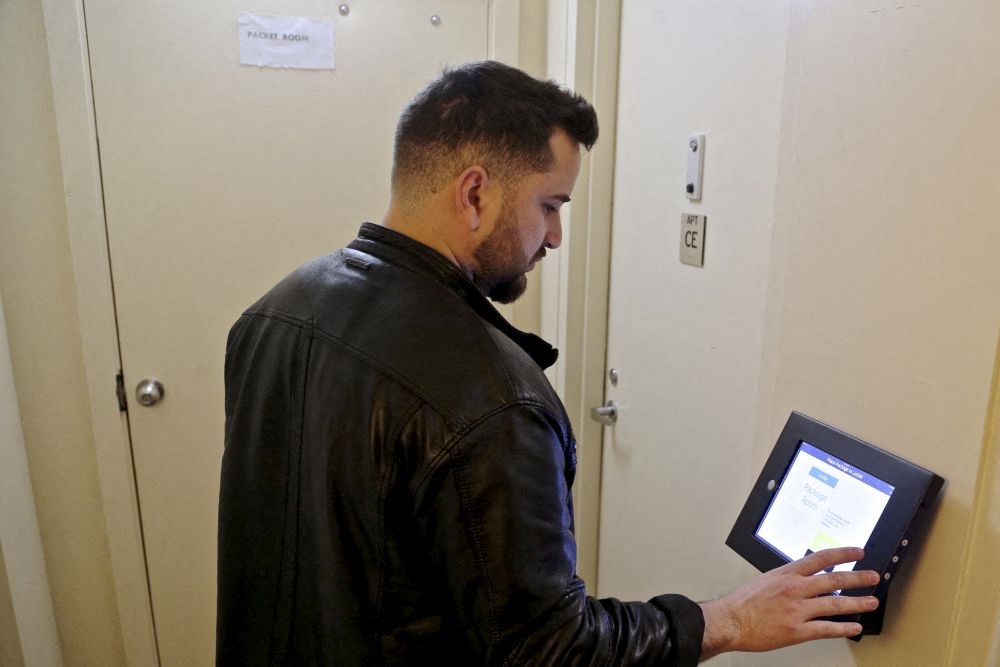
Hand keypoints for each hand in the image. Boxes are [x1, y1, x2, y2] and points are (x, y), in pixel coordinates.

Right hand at [699, 547, 879, 660]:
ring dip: (857, 603)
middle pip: (834, 580)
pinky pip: (827, 629)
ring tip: (871, 602)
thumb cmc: (743, 602)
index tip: (857, 553)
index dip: (842, 554)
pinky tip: (854, 627)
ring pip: (835, 605)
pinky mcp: (798, 630)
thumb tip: (805, 577)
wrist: (731, 621)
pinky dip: (843, 628)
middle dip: (858, 578)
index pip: (821, 558)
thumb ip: (788, 578)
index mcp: (787, 574)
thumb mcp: (766, 580)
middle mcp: (795, 589)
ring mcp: (798, 610)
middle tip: (873, 577)